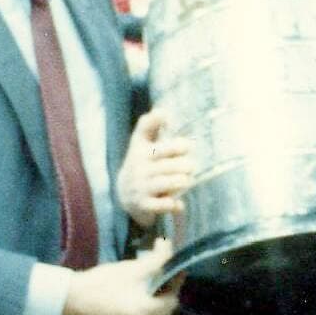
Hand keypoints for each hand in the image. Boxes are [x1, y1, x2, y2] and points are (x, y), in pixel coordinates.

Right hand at [62, 238, 179, 314]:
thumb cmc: (104, 282)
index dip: (176, 283)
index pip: (173, 298)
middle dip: (168, 293)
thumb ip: (157, 258)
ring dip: (160, 303)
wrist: (75, 298)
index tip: (176, 268)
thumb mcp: (133, 268)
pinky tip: (141, 298)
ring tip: (154, 286)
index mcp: (148, 311)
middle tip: (165, 275)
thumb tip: (169, 245)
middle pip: (167, 311)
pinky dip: (149, 312)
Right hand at [117, 109, 193, 227]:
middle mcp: (138, 168)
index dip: (173, 145)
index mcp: (140, 151)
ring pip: (164, 183)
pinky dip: (171, 205)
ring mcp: (140, 187)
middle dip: (182, 165)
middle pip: (165, 165)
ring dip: (179, 182)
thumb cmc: (141, 164)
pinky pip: (160, 204)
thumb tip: (162, 110)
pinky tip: (179, 204)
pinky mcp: (143, 205)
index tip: (188, 146)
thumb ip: (150, 126)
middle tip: (192, 166)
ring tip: (188, 180)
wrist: (123, 194)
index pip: (156, 146)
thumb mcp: (141, 144)